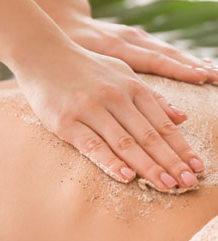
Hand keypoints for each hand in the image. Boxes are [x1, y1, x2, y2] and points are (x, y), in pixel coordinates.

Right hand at [14, 44, 204, 190]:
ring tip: (167, 186)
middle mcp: (115, 98)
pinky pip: (92, 145)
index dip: (181, 148)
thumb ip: (150, 96)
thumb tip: (181, 117)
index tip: (197, 168)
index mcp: (132, 87)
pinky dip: (110, 161)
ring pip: (125, 143)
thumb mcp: (122, 73)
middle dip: (171, 162)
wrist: (42, 54)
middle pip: (149, 136)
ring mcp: (90, 110)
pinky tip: (126, 176)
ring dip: (148, 166)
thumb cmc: (83, 66)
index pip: (162, 124)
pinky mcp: (66, 122)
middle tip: (188, 185)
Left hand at [56, 12, 217, 84]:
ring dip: (191, 63)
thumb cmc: (69, 48)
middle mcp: (131, 38)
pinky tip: (197, 67)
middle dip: (194, 67)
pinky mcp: (136, 37)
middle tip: (217, 78)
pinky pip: (162, 50)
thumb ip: (104, 77)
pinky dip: (180, 59)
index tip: (202, 77)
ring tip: (214, 74)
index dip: (178, 69)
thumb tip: (120, 90)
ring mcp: (135, 36)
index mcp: (118, 45)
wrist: (63, 22)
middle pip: (168, 54)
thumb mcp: (81, 62)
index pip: (155, 59)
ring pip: (168, 51)